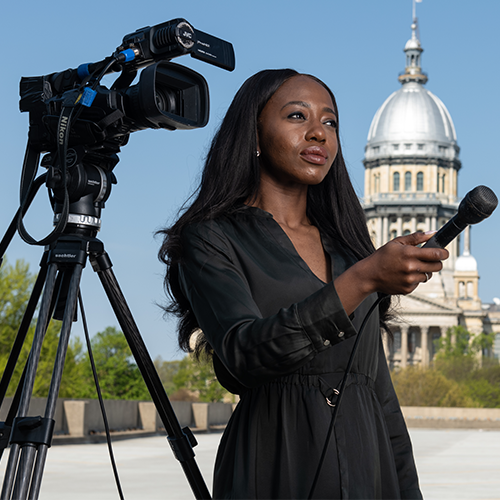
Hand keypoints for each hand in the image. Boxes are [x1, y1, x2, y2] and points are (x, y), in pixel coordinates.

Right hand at [334, 231, 448, 314]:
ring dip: (424, 271)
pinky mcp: (408, 289)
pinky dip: (415, 279)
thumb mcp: (396, 242)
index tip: (444, 252)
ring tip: (411, 267)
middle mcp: (411, 268)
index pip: (436, 254)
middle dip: (436, 262)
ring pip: (428, 275)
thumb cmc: (382, 257)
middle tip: (429, 259)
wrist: (369, 275)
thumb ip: (416, 237)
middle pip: (437, 266)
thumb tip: (433, 233)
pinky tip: (404, 275)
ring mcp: (410, 280)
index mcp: (409, 254)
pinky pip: (419, 283)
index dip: (444, 253)